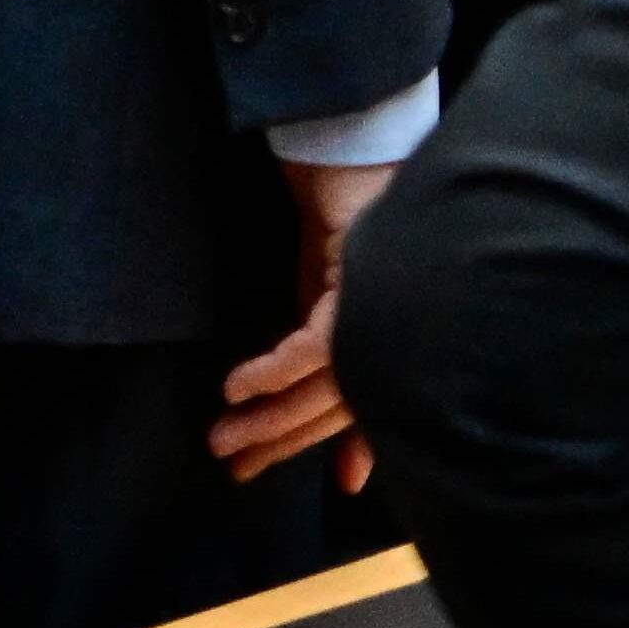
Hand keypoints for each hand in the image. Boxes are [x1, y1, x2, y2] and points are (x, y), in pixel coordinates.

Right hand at [216, 156, 390, 488]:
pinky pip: (314, 347)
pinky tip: (237, 389)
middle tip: (236, 468)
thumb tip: (325, 412)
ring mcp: (391, 305)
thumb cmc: (345, 208)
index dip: (365, 444)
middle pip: (351, 401)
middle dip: (291, 441)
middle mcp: (408, 322)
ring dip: (270, 419)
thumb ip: (329, 344)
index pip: (385, 396)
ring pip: (329, 385)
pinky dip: (272, 374)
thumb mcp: (330, 286)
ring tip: (220, 439)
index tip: (347, 485)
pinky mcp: (359, 283)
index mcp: (402, 325)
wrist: (353, 141)